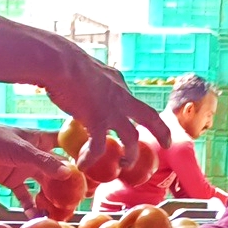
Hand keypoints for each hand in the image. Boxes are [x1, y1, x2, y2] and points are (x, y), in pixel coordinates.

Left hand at [0, 120, 70, 211]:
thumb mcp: (20, 151)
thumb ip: (44, 162)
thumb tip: (69, 173)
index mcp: (41, 140)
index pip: (66, 146)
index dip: (79, 156)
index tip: (93, 169)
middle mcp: (36, 154)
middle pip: (57, 171)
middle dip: (67, 185)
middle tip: (79, 201)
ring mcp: (24, 168)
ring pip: (43, 185)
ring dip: (51, 198)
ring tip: (60, 214)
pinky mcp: (12, 180)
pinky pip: (25, 196)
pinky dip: (31, 206)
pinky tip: (37, 217)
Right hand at [42, 49, 172, 176]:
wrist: (60, 62)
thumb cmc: (65, 62)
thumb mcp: (86, 68)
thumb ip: (90, 78)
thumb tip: (80, 80)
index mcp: (117, 83)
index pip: (131, 100)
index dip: (134, 112)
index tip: (137, 121)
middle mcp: (121, 97)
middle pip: (149, 116)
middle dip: (161, 131)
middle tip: (168, 143)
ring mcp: (112, 110)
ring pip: (131, 138)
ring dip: (129, 155)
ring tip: (123, 165)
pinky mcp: (98, 120)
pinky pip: (98, 147)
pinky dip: (91, 158)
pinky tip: (83, 164)